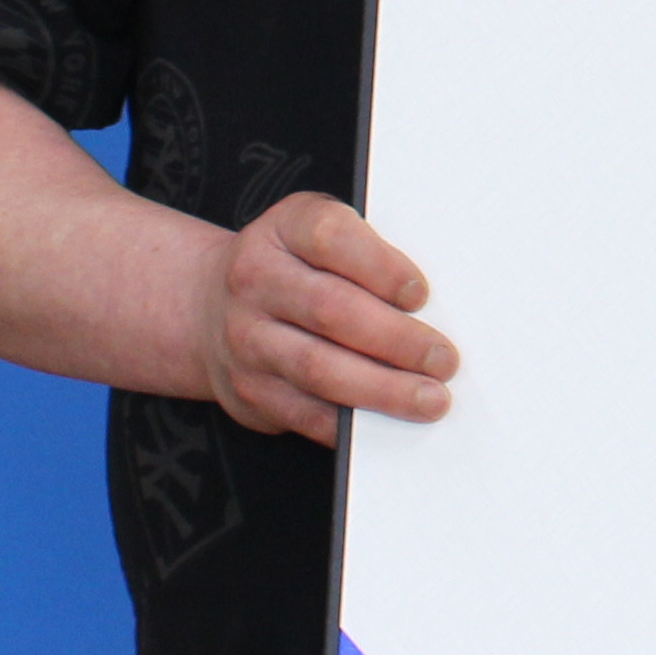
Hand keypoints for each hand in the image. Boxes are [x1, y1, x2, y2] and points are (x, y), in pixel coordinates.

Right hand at [192, 191, 455, 443]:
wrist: (212, 306)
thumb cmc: (295, 268)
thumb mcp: (320, 237)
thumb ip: (368, 255)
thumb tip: (437, 304)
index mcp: (284, 229)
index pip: (330, 237)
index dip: (379, 266)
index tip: (420, 294)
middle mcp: (256, 280)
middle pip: (331, 309)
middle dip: (396, 339)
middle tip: (444, 360)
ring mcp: (247, 337)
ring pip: (318, 368)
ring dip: (382, 389)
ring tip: (430, 399)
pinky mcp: (249, 389)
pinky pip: (304, 413)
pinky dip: (351, 424)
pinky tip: (388, 424)